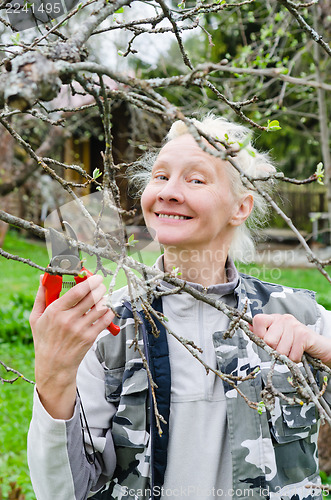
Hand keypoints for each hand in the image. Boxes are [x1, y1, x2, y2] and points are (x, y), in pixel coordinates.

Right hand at [30, 274, 114, 418]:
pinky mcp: (90, 338)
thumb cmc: (45, 339)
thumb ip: (41, 296)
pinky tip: (106, 309)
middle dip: (100, 288)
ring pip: (100, 307)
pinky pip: (105, 320)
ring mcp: (81, 329)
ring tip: (102, 297)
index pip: (77, 291)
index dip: (89, 281)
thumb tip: (43, 278)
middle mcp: (69, 319)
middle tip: (100, 285)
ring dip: (104, 299)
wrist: (54, 365)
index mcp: (55, 311)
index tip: (95, 277)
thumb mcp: (36, 318)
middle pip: (92, 297)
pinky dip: (108, 312)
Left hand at [252, 313, 330, 365]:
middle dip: (275, 350)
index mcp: (274, 318)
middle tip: (284, 348)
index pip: (258, 320)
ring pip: (280, 350)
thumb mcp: (277, 336)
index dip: (258, 335)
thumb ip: (262, 333)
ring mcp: (294, 326)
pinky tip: (299, 353)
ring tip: (292, 350)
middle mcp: (284, 319)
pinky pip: (292, 355)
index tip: (266, 341)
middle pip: (268, 340)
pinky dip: (295, 359)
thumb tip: (247, 326)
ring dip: (286, 356)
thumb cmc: (294, 343)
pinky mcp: (304, 335)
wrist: (319, 347)